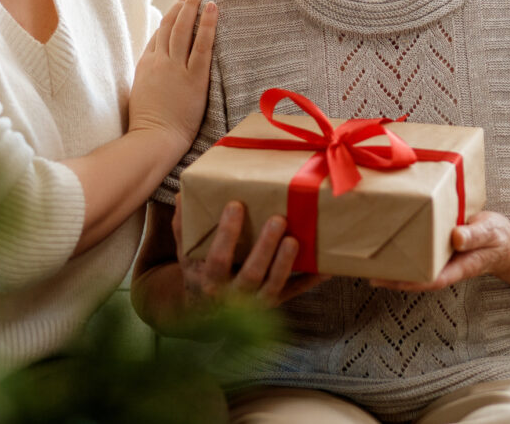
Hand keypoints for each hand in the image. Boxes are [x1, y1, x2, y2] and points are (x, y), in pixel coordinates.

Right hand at [128, 0, 217, 151]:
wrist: (153, 140)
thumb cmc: (147, 127)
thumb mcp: (141, 96)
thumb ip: (148, 80)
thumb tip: (155, 76)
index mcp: (145, 65)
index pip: (157, 35)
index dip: (169, 17)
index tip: (179, 7)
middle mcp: (159, 61)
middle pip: (169, 25)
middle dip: (181, 6)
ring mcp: (175, 68)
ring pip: (182, 29)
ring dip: (191, 6)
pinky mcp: (193, 78)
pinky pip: (201, 45)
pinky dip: (207, 24)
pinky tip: (213, 9)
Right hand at [173, 196, 325, 309]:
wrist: (204, 316)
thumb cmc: (197, 273)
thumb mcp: (184, 252)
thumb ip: (182, 225)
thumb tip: (182, 193)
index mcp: (208, 281)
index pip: (218, 257)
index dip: (227, 233)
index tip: (236, 204)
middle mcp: (232, 296)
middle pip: (251, 274)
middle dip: (265, 247)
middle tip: (278, 219)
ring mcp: (255, 303)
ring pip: (274, 287)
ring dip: (286, 264)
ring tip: (296, 239)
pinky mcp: (274, 304)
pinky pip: (294, 294)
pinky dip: (311, 281)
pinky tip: (327, 266)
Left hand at [369, 211, 509, 291]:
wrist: (502, 239)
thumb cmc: (496, 237)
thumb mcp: (490, 232)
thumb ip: (475, 235)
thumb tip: (456, 237)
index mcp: (456, 267)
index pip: (427, 279)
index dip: (405, 281)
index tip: (383, 280)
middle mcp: (442, 264)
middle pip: (413, 274)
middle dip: (389, 274)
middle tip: (362, 267)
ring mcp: (437, 255)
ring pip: (412, 262)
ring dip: (391, 261)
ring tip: (364, 256)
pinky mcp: (434, 243)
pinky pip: (415, 247)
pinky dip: (399, 244)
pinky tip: (383, 238)